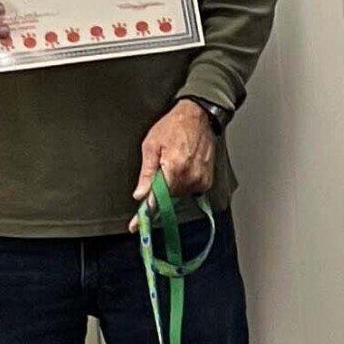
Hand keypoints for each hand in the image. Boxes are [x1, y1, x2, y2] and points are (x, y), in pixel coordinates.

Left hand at [130, 100, 215, 225]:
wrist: (198, 117)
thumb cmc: (173, 127)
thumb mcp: (151, 146)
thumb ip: (147, 173)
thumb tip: (140, 194)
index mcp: (174, 169)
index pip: (156, 198)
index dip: (144, 214)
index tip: (136, 226)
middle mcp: (190, 178)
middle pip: (167, 196)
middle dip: (161, 187)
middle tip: (161, 166)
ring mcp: (200, 181)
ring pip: (178, 194)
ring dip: (172, 183)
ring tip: (174, 161)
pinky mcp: (207, 181)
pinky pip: (190, 190)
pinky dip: (183, 182)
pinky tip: (183, 164)